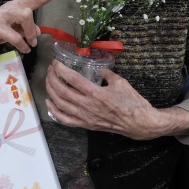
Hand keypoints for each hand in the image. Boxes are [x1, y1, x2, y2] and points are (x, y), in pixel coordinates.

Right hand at [0, 0, 74, 71]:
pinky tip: (22, 49)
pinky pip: (13, 35)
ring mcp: (0, 15)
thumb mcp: (16, 30)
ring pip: (23, 16)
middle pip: (30, 7)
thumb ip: (28, 29)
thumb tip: (38, 32)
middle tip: (35, 40)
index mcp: (18, 6)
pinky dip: (21, 44)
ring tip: (28, 44)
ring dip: (28, 34)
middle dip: (34, 26)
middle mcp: (10, 7)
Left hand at [45, 61, 188, 139]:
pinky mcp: (86, 125)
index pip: (73, 79)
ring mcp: (86, 117)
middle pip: (62, 91)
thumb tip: (97, 68)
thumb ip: (106, 73)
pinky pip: (65, 120)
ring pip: (61, 105)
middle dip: (52, 78)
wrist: (140, 123)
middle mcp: (88, 106)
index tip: (56, 62)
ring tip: (48, 81)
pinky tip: (49, 103)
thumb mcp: (120, 82)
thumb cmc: (132, 102)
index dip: (61, 69)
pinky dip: (54, 111)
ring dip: (51, 91)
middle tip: (50, 69)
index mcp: (97, 94)